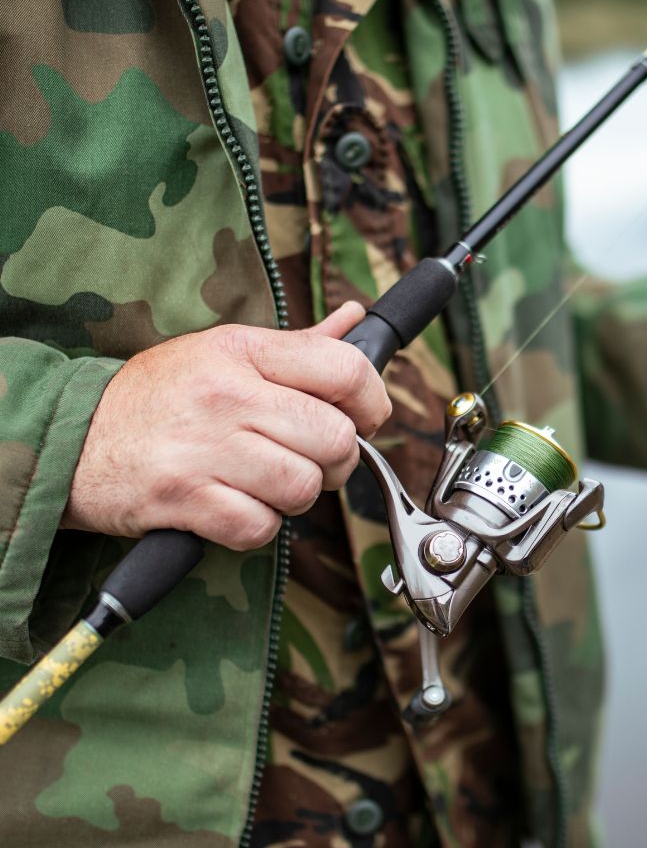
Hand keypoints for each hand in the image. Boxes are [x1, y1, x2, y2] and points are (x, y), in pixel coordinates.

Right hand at [63, 303, 391, 549]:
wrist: (72, 438)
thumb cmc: (159, 396)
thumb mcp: (224, 351)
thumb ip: (297, 345)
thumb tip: (356, 320)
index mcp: (244, 351)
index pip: (346, 369)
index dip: (372, 402)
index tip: (363, 419)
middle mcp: (227, 395)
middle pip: (336, 439)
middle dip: (335, 461)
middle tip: (308, 460)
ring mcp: (205, 447)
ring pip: (304, 487)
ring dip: (295, 497)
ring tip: (265, 483)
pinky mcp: (184, 498)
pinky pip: (262, 527)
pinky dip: (258, 527)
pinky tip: (235, 507)